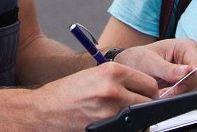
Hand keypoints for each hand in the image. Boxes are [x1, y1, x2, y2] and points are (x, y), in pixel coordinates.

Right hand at [32, 62, 158, 129]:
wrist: (46, 109)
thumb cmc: (68, 91)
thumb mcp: (95, 74)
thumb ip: (121, 78)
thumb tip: (145, 88)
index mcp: (112, 71)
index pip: (149, 83)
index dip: (150, 91)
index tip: (148, 95)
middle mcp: (113, 89)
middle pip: (148, 100)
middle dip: (146, 104)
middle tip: (138, 106)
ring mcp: (110, 111)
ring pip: (140, 117)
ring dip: (137, 117)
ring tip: (123, 114)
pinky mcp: (106, 127)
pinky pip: (128, 128)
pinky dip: (127, 127)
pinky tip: (115, 122)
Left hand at [114, 38, 196, 96]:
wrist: (130, 66)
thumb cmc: (139, 58)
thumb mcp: (150, 62)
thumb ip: (168, 69)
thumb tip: (188, 72)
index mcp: (187, 47)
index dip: (188, 80)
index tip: (172, 89)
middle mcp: (191, 59)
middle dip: (181, 90)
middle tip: (163, 94)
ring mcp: (190, 73)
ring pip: (194, 90)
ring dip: (178, 95)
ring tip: (161, 94)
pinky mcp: (186, 85)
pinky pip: (188, 96)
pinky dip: (176, 98)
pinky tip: (164, 95)